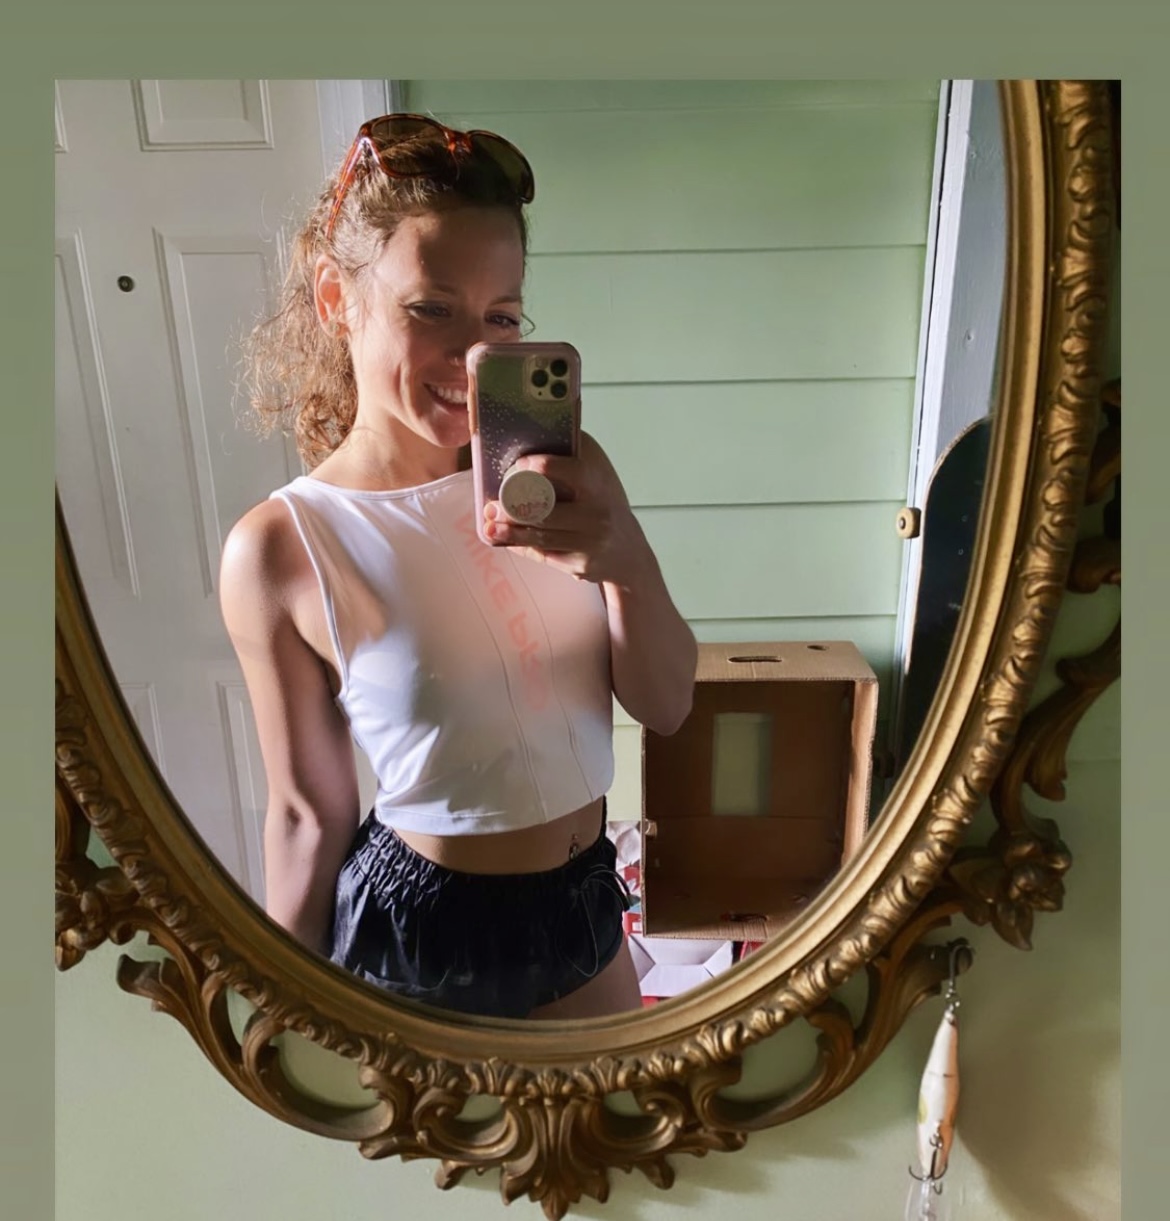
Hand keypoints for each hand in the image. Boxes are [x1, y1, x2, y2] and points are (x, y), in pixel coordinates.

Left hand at [482, 432, 645, 584]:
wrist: (628, 551)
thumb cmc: (602, 505)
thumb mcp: (595, 475)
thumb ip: (568, 457)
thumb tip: (523, 444)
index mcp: (596, 477)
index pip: (560, 466)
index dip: (533, 465)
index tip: (515, 466)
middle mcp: (597, 507)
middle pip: (545, 507)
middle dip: (511, 508)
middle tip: (490, 506)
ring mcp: (591, 538)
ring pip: (541, 534)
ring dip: (509, 531)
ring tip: (489, 526)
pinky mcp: (582, 563)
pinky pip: (544, 554)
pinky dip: (521, 546)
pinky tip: (505, 540)